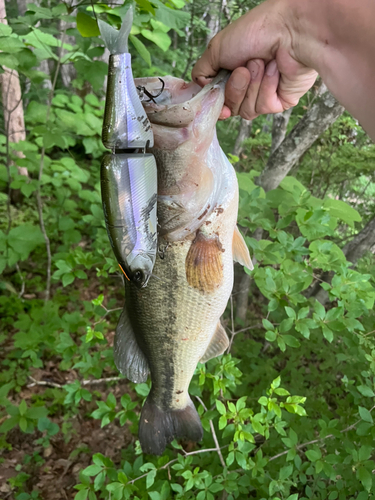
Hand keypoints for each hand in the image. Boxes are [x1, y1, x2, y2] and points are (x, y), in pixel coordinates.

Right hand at [192, 0, 317, 119]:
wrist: (289, 30)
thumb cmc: (256, 31)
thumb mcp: (216, 48)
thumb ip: (201, 72)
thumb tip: (201, 89)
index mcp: (233, 73)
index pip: (220, 101)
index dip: (218, 104)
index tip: (216, 100)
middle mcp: (249, 85)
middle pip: (231, 108)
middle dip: (235, 88)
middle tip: (243, 68)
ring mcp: (265, 94)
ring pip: (247, 110)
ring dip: (252, 85)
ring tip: (262, 64)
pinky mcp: (281, 101)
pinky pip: (264, 107)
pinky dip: (266, 88)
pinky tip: (275, 71)